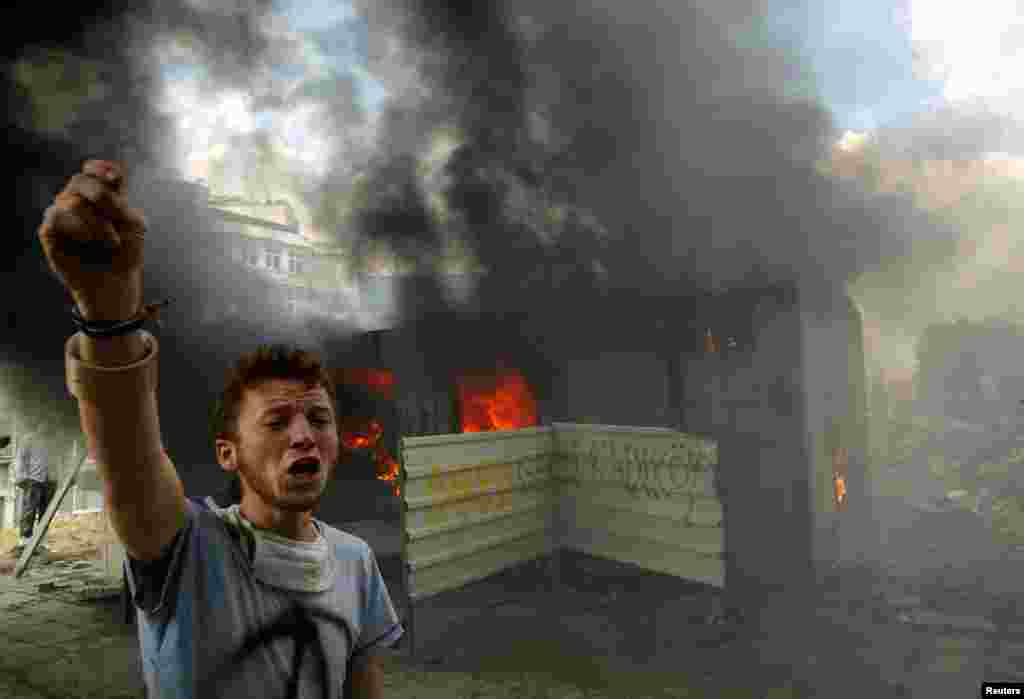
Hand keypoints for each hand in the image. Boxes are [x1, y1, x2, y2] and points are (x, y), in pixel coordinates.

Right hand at [38, 160, 146, 321]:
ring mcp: (62, 215)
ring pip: (71, 200)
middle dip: (103, 197)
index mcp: (100, 196)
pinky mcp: (49, 230)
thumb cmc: (127, 254)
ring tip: (110, 242)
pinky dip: (80, 228)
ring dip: (97, 222)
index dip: (101, 168)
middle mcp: (78, 201)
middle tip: (119, 221)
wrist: (116, 283)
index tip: (114, 180)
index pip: (94, 169)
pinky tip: (90, 242)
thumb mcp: (133, 223)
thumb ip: (120, 198)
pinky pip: (57, 215)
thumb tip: (107, 177)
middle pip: (81, 180)